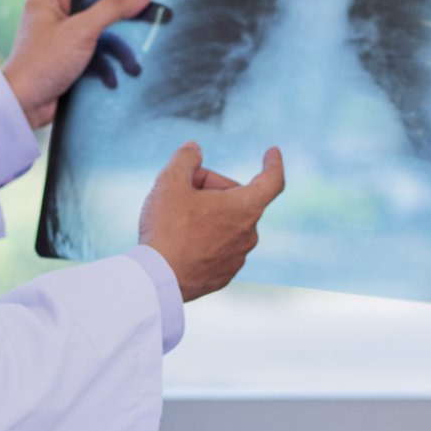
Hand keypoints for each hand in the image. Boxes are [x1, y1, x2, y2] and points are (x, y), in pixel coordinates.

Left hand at [0, 0, 158, 128]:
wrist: (23, 107)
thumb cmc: (42, 63)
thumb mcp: (81, 31)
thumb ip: (113, 8)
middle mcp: (55, 14)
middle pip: (101, 7)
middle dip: (125, 20)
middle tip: (154, 17)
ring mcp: (63, 38)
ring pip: (102, 34)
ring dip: (118, 51)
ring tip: (132, 67)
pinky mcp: (69, 59)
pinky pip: (97, 55)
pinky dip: (107, 66)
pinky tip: (113, 79)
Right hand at [137, 143, 285, 301]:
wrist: (156, 279)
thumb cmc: (167, 228)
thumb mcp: (170, 182)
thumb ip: (185, 158)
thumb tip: (194, 150)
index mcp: (245, 208)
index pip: (272, 180)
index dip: (273, 163)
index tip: (272, 152)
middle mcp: (249, 235)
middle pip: (236, 199)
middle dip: (212, 188)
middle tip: (182, 189)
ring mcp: (237, 258)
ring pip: (226, 225)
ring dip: (208, 215)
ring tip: (175, 219)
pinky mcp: (223, 276)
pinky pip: (218, 248)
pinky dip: (204, 240)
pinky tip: (178, 242)